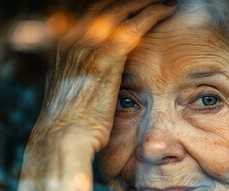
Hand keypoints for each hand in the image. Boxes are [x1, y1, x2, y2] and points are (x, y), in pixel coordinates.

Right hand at [13, 0, 176, 190]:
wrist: (62, 138)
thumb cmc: (68, 124)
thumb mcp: (67, 93)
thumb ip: (77, 76)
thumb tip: (89, 75)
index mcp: (64, 47)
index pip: (90, 15)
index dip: (111, 8)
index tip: (130, 6)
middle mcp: (74, 41)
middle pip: (104, 6)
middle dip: (130, 1)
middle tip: (150, 0)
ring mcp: (89, 48)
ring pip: (120, 11)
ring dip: (144, 3)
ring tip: (163, 1)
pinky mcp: (107, 60)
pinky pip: (134, 27)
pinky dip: (152, 15)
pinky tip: (166, 10)